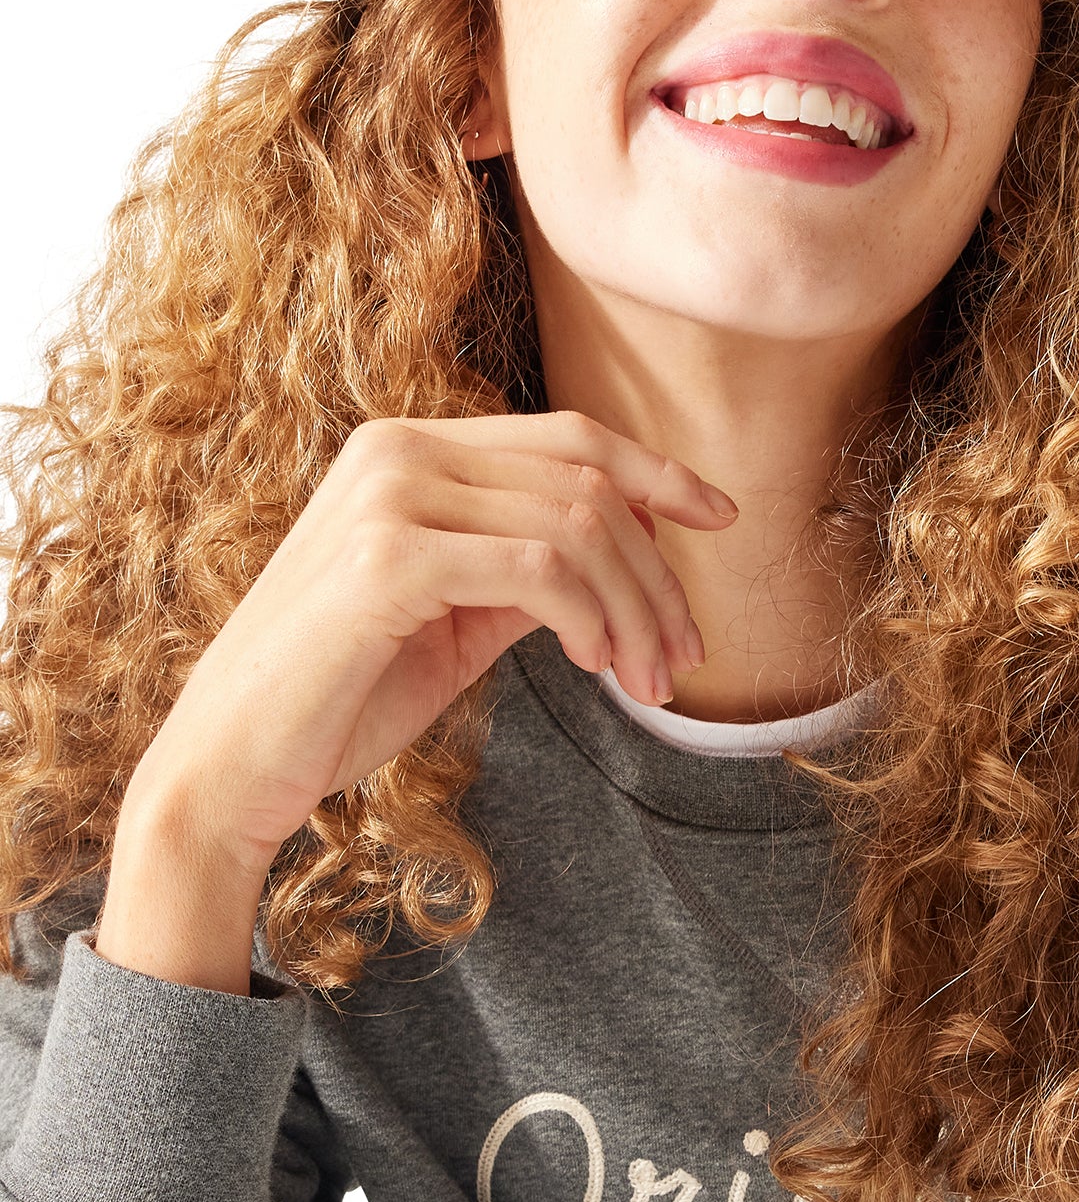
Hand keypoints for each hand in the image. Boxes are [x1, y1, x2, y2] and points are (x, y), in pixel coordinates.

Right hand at [98, 411, 735, 992]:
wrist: (235, 764)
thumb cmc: (342, 694)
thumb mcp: (457, 616)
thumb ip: (529, 567)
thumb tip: (626, 549)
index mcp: (407, 448)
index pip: (566, 437)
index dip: (656, 474)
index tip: (720, 519)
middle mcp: (395, 450)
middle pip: (586, 484)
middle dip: (658, 574)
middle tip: (685, 657)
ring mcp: (387, 498)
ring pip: (577, 527)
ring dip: (636, 611)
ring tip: (648, 680)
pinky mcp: (386, 561)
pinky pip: (540, 571)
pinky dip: (590, 619)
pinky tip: (594, 664)